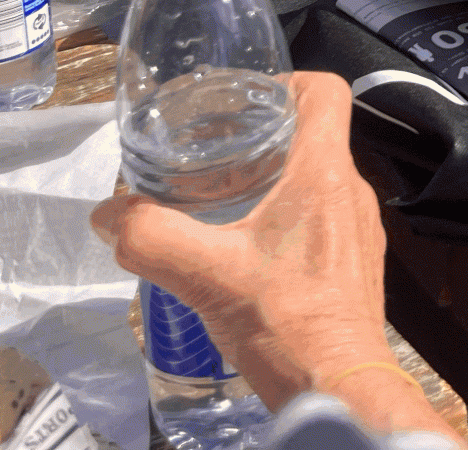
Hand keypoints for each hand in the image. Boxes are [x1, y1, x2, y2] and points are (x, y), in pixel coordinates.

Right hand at [90, 73, 390, 409]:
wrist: (337, 386)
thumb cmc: (286, 323)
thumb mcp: (204, 274)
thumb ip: (148, 237)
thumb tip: (108, 215)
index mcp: (326, 174)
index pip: (327, 91)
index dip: (287, 82)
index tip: (242, 101)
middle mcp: (353, 192)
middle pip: (315, 136)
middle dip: (263, 136)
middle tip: (213, 153)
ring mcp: (359, 230)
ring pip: (318, 181)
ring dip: (274, 181)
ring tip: (221, 201)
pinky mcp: (356, 264)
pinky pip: (323, 220)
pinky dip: (287, 220)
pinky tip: (247, 251)